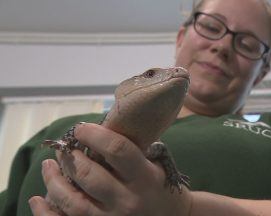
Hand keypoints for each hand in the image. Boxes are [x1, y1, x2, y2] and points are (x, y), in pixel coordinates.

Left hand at [29, 123, 191, 215]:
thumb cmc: (161, 188)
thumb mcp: (155, 165)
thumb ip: (132, 150)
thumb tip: (100, 130)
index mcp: (145, 178)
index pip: (117, 150)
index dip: (95, 134)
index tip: (81, 128)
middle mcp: (128, 200)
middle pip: (89, 174)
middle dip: (70, 156)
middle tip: (63, 148)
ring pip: (72, 201)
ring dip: (54, 180)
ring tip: (48, 166)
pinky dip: (46, 212)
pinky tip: (38, 199)